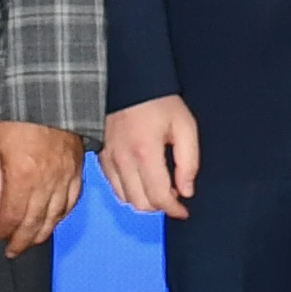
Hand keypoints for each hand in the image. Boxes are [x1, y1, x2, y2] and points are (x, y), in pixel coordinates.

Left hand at [0, 119, 81, 254]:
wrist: (44, 90)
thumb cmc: (13, 114)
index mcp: (23, 175)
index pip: (12, 217)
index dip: (3, 232)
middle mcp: (47, 180)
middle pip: (35, 222)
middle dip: (21, 240)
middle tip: (12, 250)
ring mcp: (66, 175)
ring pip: (56, 216)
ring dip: (42, 233)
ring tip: (30, 241)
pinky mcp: (77, 168)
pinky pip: (72, 200)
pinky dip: (62, 215)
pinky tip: (54, 220)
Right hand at [102, 93, 200, 219]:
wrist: (130, 81)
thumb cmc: (159, 102)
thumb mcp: (185, 127)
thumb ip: (189, 162)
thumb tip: (186, 190)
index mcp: (145, 152)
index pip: (158, 197)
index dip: (174, 209)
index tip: (184, 210)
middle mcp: (123, 160)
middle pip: (140, 203)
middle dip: (161, 206)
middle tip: (174, 195)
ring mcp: (110, 159)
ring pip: (125, 198)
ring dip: (144, 200)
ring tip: (160, 187)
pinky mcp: (102, 156)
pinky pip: (114, 186)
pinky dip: (129, 191)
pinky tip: (142, 180)